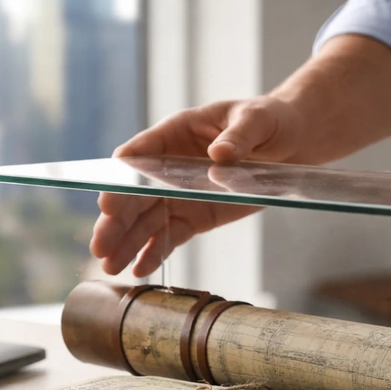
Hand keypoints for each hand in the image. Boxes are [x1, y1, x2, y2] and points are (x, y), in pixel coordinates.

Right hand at [91, 97, 304, 276]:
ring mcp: (179, 193)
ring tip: (109, 265)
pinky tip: (138, 269)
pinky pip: (170, 236)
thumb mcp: (256, 120)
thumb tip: (220, 154)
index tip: (108, 200)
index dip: (121, 178)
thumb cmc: (267, 120)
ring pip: (145, 220)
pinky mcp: (195, 216)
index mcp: (174, 132)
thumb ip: (239, 136)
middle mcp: (168, 166)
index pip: (138, 154)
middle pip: (134, 194)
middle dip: (115, 221)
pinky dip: (154, 252)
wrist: (290, 142)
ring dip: (127, 243)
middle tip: (99, 245)